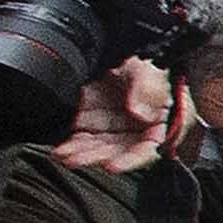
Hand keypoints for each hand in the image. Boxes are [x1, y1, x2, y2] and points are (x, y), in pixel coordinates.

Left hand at [52, 57, 169, 171]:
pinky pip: (82, 138)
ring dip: (80, 154)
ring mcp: (115, 128)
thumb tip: (139, 113)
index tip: (112, 166)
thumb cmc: (148, 67)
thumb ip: (149, 90)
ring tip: (63, 156)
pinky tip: (61, 150)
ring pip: (98, 148)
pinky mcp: (94, 123)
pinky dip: (71, 145)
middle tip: (76, 160)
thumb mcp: (153, 72)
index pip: (147, 149)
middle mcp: (137, 132)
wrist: (127, 57)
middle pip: (118, 152)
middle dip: (95, 158)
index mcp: (161, 125)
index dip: (130, 160)